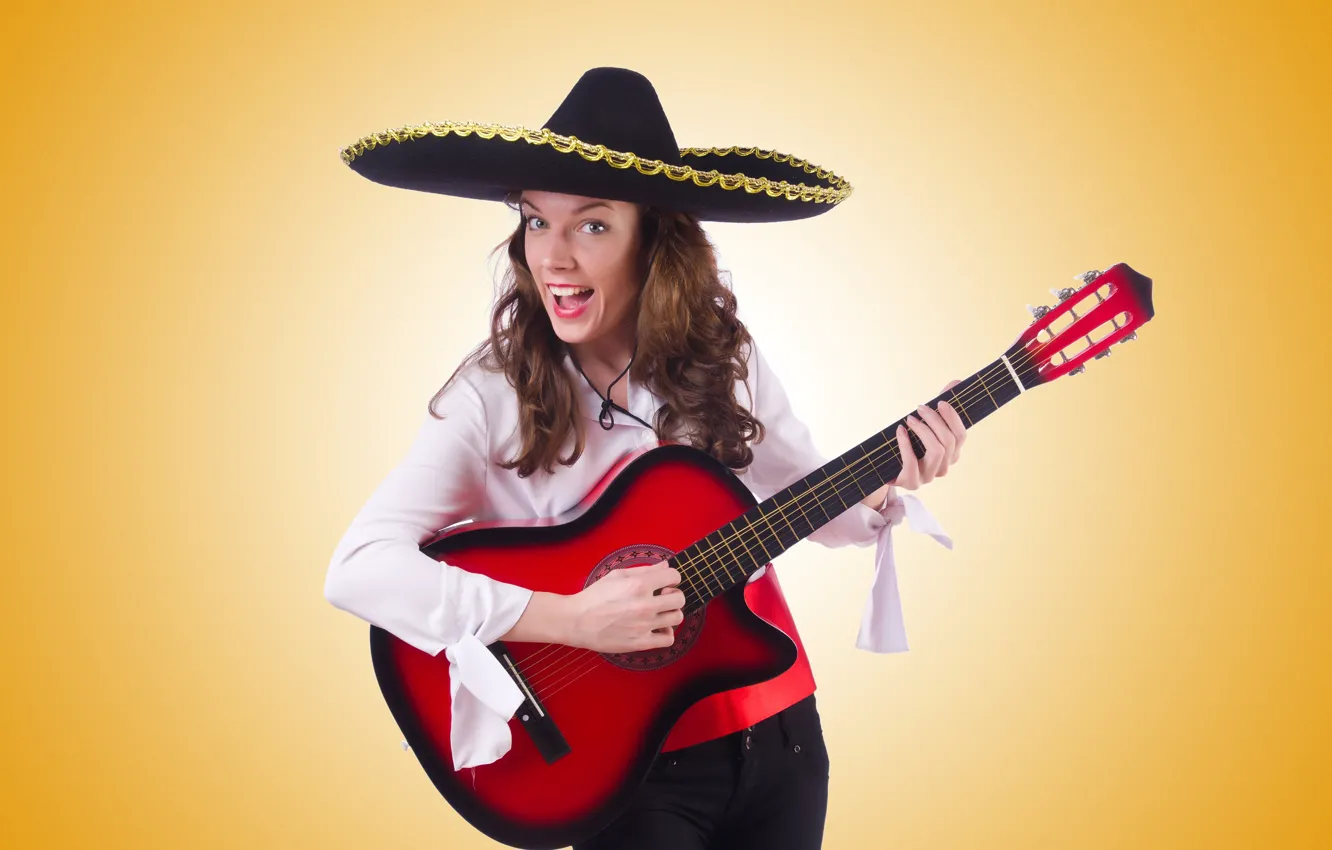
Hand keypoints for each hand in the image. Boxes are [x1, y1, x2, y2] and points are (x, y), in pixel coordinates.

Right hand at [566, 561, 684, 652]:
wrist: (577, 621)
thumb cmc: (594, 596)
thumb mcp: (617, 575)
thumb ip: (644, 570)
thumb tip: (665, 566)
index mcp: (639, 585)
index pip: (674, 576)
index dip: (672, 577)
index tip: (665, 582)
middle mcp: (645, 605)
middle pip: (679, 599)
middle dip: (674, 595)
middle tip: (663, 597)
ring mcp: (644, 626)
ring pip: (677, 618)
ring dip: (671, 613)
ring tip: (660, 613)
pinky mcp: (640, 643)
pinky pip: (668, 639)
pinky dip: (666, 633)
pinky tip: (656, 628)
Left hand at [893, 380, 967, 489]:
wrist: (884, 469)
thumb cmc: (909, 444)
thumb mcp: (924, 425)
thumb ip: (940, 407)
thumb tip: (956, 382)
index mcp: (952, 454)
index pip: (961, 435)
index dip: (953, 417)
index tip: (939, 402)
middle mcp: (943, 467)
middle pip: (949, 441)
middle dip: (935, 420)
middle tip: (920, 407)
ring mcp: (928, 477)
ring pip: (936, 451)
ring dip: (923, 430)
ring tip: (910, 418)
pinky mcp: (911, 482)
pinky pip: (912, 462)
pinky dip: (906, 444)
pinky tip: (900, 430)